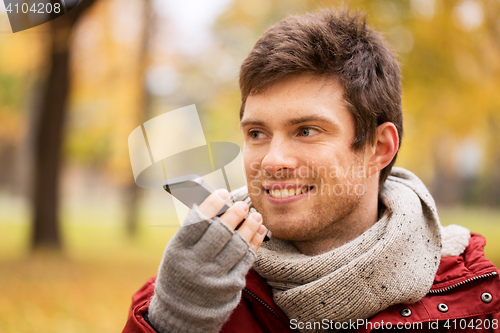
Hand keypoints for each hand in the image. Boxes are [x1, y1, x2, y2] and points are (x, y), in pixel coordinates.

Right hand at [148, 189, 266, 332]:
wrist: (182, 310)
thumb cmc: (181, 269)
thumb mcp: (178, 250)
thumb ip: (194, 229)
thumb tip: (217, 202)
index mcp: (178, 251)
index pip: (197, 222)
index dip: (212, 204)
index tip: (223, 193)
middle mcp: (195, 265)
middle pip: (220, 232)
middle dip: (235, 215)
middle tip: (243, 205)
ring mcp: (214, 277)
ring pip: (237, 245)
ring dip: (249, 227)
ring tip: (255, 216)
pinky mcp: (230, 286)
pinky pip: (247, 259)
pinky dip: (255, 242)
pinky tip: (259, 231)